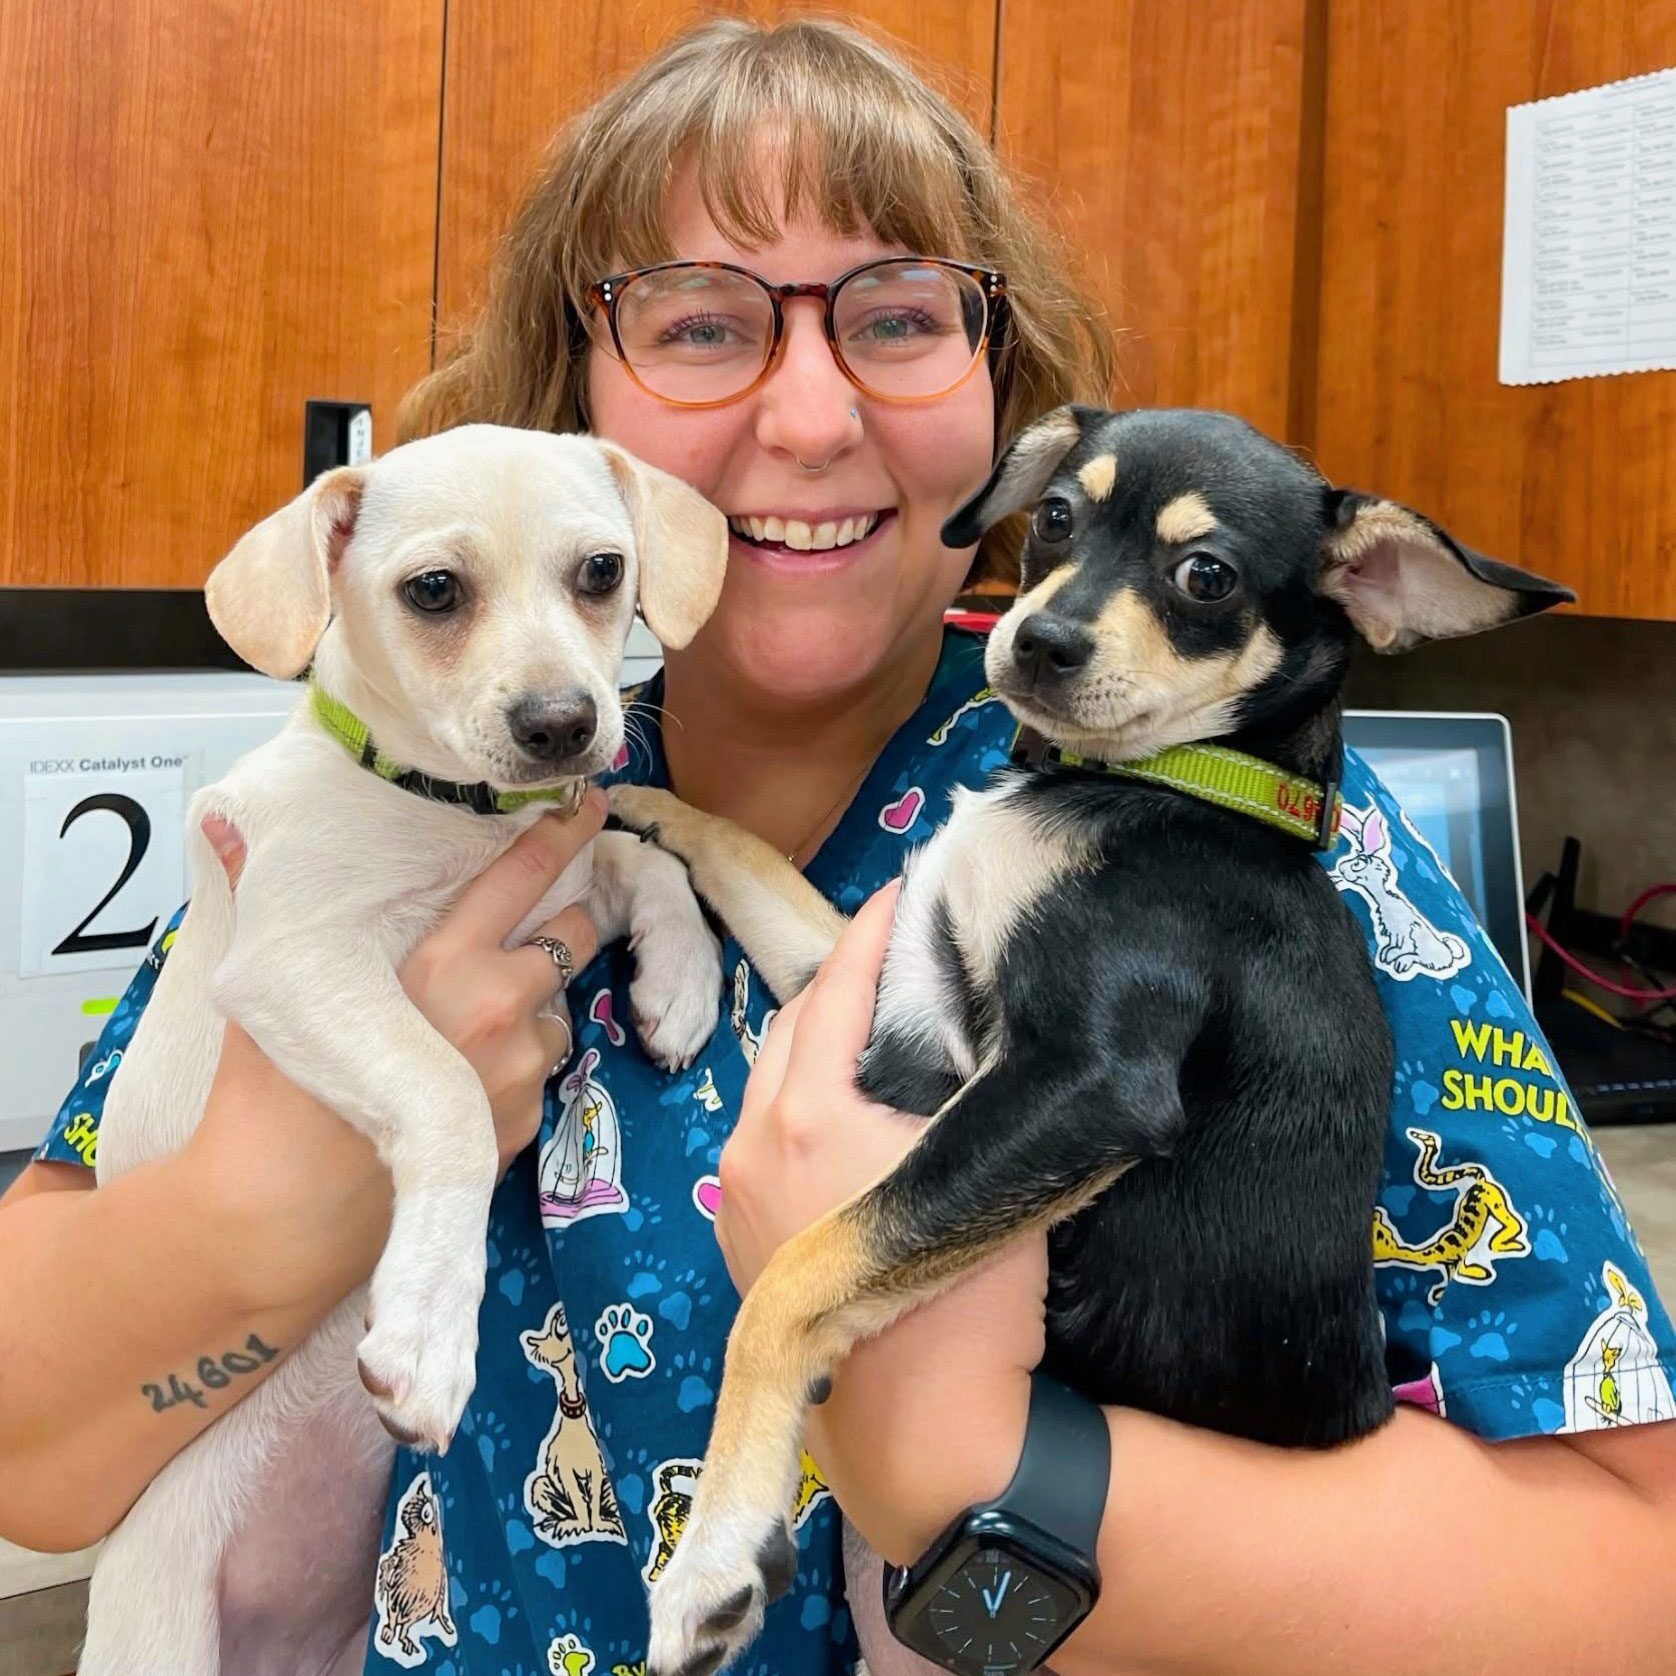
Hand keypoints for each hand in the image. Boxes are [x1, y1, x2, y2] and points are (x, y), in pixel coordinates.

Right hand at [187, 793, 605, 1308]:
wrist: (289, 1217)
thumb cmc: (271, 1099)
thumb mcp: (271, 991)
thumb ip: (267, 903)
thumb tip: (233, 831)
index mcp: (443, 962)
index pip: (523, 876)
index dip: (563, 834)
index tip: (589, 806)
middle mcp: (497, 1008)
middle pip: (572, 934)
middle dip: (560, 923)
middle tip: (529, 929)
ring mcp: (520, 1071)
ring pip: (557, 1010)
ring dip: (534, 1007)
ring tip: (472, 1029)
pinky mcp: (526, 1124)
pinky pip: (542, 1073)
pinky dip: (519, 1067)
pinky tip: (464, 1082)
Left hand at [715, 883, 1043, 1560]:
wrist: (921, 1425)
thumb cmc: (966, 1293)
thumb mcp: (974, 1160)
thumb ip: (954, 1077)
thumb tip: (953, 1010)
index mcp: (808, 1113)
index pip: (835, 989)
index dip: (872, 932)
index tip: (903, 892)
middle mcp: (752, 1140)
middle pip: (791, 1025)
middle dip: (839, 980)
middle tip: (894, 955)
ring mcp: (732, 1189)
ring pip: (769, 1079)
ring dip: (815, 1039)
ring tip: (870, 1020)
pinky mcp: (732, 1231)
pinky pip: (760, 1130)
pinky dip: (796, 1096)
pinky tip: (841, 1102)